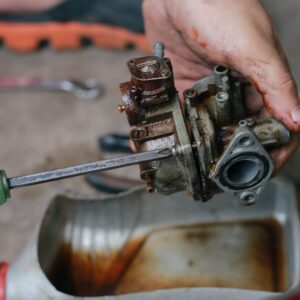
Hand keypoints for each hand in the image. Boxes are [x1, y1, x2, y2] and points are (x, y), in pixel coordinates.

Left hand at [143, 0, 298, 170]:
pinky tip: (174, 137)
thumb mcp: (252, 46)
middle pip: (241, 129)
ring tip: (193, 160)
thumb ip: (274, 83)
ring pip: (212, 124)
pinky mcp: (187, 85)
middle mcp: (237, 88)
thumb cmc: (217, 6)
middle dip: (231, 151)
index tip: (259, 169)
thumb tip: (297, 119)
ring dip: (204, 142)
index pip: (275, 122)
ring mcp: (211, 89)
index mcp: (260, 81)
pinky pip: (187, 111)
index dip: (272, 148)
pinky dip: (182, 125)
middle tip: (218, 172)